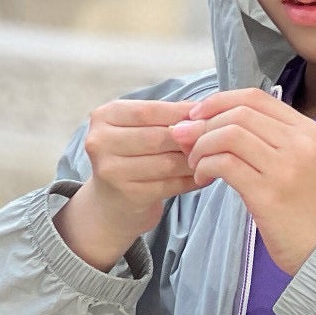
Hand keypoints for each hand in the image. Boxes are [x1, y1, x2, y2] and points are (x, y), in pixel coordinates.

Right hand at [54, 96, 200, 271]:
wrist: (111, 204)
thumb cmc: (132, 158)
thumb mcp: (139, 130)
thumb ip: (165, 119)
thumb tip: (204, 112)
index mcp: (104, 117)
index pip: (148, 111)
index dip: (180, 112)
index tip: (207, 114)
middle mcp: (100, 142)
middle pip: (157, 137)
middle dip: (190, 139)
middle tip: (215, 139)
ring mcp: (110, 170)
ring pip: (166, 162)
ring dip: (194, 161)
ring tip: (212, 158)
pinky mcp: (127, 195)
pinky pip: (169, 184)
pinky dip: (190, 180)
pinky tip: (203, 177)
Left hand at [170, 88, 315, 277]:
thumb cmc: (304, 208)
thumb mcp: (295, 162)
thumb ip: (263, 140)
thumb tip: (205, 122)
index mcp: (306, 130)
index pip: (255, 98)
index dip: (218, 101)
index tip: (197, 115)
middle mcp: (298, 143)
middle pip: (238, 114)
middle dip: (203, 124)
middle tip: (186, 142)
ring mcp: (284, 168)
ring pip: (229, 135)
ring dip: (201, 146)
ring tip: (196, 165)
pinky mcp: (267, 194)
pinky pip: (225, 164)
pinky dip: (205, 166)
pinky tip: (202, 179)